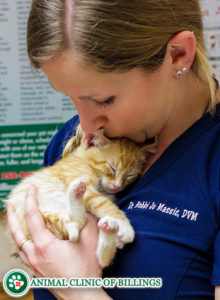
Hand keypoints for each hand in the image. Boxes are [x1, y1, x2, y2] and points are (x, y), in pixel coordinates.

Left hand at [7, 185, 111, 299]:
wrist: (82, 297)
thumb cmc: (86, 270)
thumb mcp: (89, 239)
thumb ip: (85, 217)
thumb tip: (83, 203)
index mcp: (44, 245)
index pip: (32, 216)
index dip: (30, 199)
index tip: (32, 188)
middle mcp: (34, 255)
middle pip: (17, 232)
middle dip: (13, 215)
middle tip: (10, 203)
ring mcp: (34, 267)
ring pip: (18, 245)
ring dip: (16, 230)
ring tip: (16, 221)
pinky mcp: (39, 274)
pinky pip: (24, 255)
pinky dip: (23, 243)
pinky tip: (29, 244)